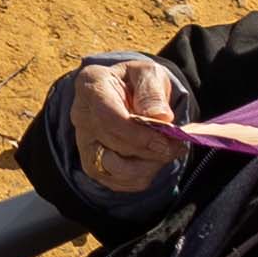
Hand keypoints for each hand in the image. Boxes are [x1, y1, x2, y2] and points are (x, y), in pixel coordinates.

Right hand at [45, 54, 185, 190]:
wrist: (126, 96)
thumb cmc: (136, 83)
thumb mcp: (148, 74)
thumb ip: (153, 92)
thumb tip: (161, 117)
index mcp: (91, 85)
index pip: (107, 116)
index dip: (138, 134)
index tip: (165, 139)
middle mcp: (81, 116)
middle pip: (114, 143)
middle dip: (150, 149)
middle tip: (176, 145)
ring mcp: (84, 143)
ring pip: (115, 168)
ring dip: (147, 165)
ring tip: (165, 151)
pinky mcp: (92, 165)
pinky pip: (119, 182)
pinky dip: (142, 175)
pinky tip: (152, 159)